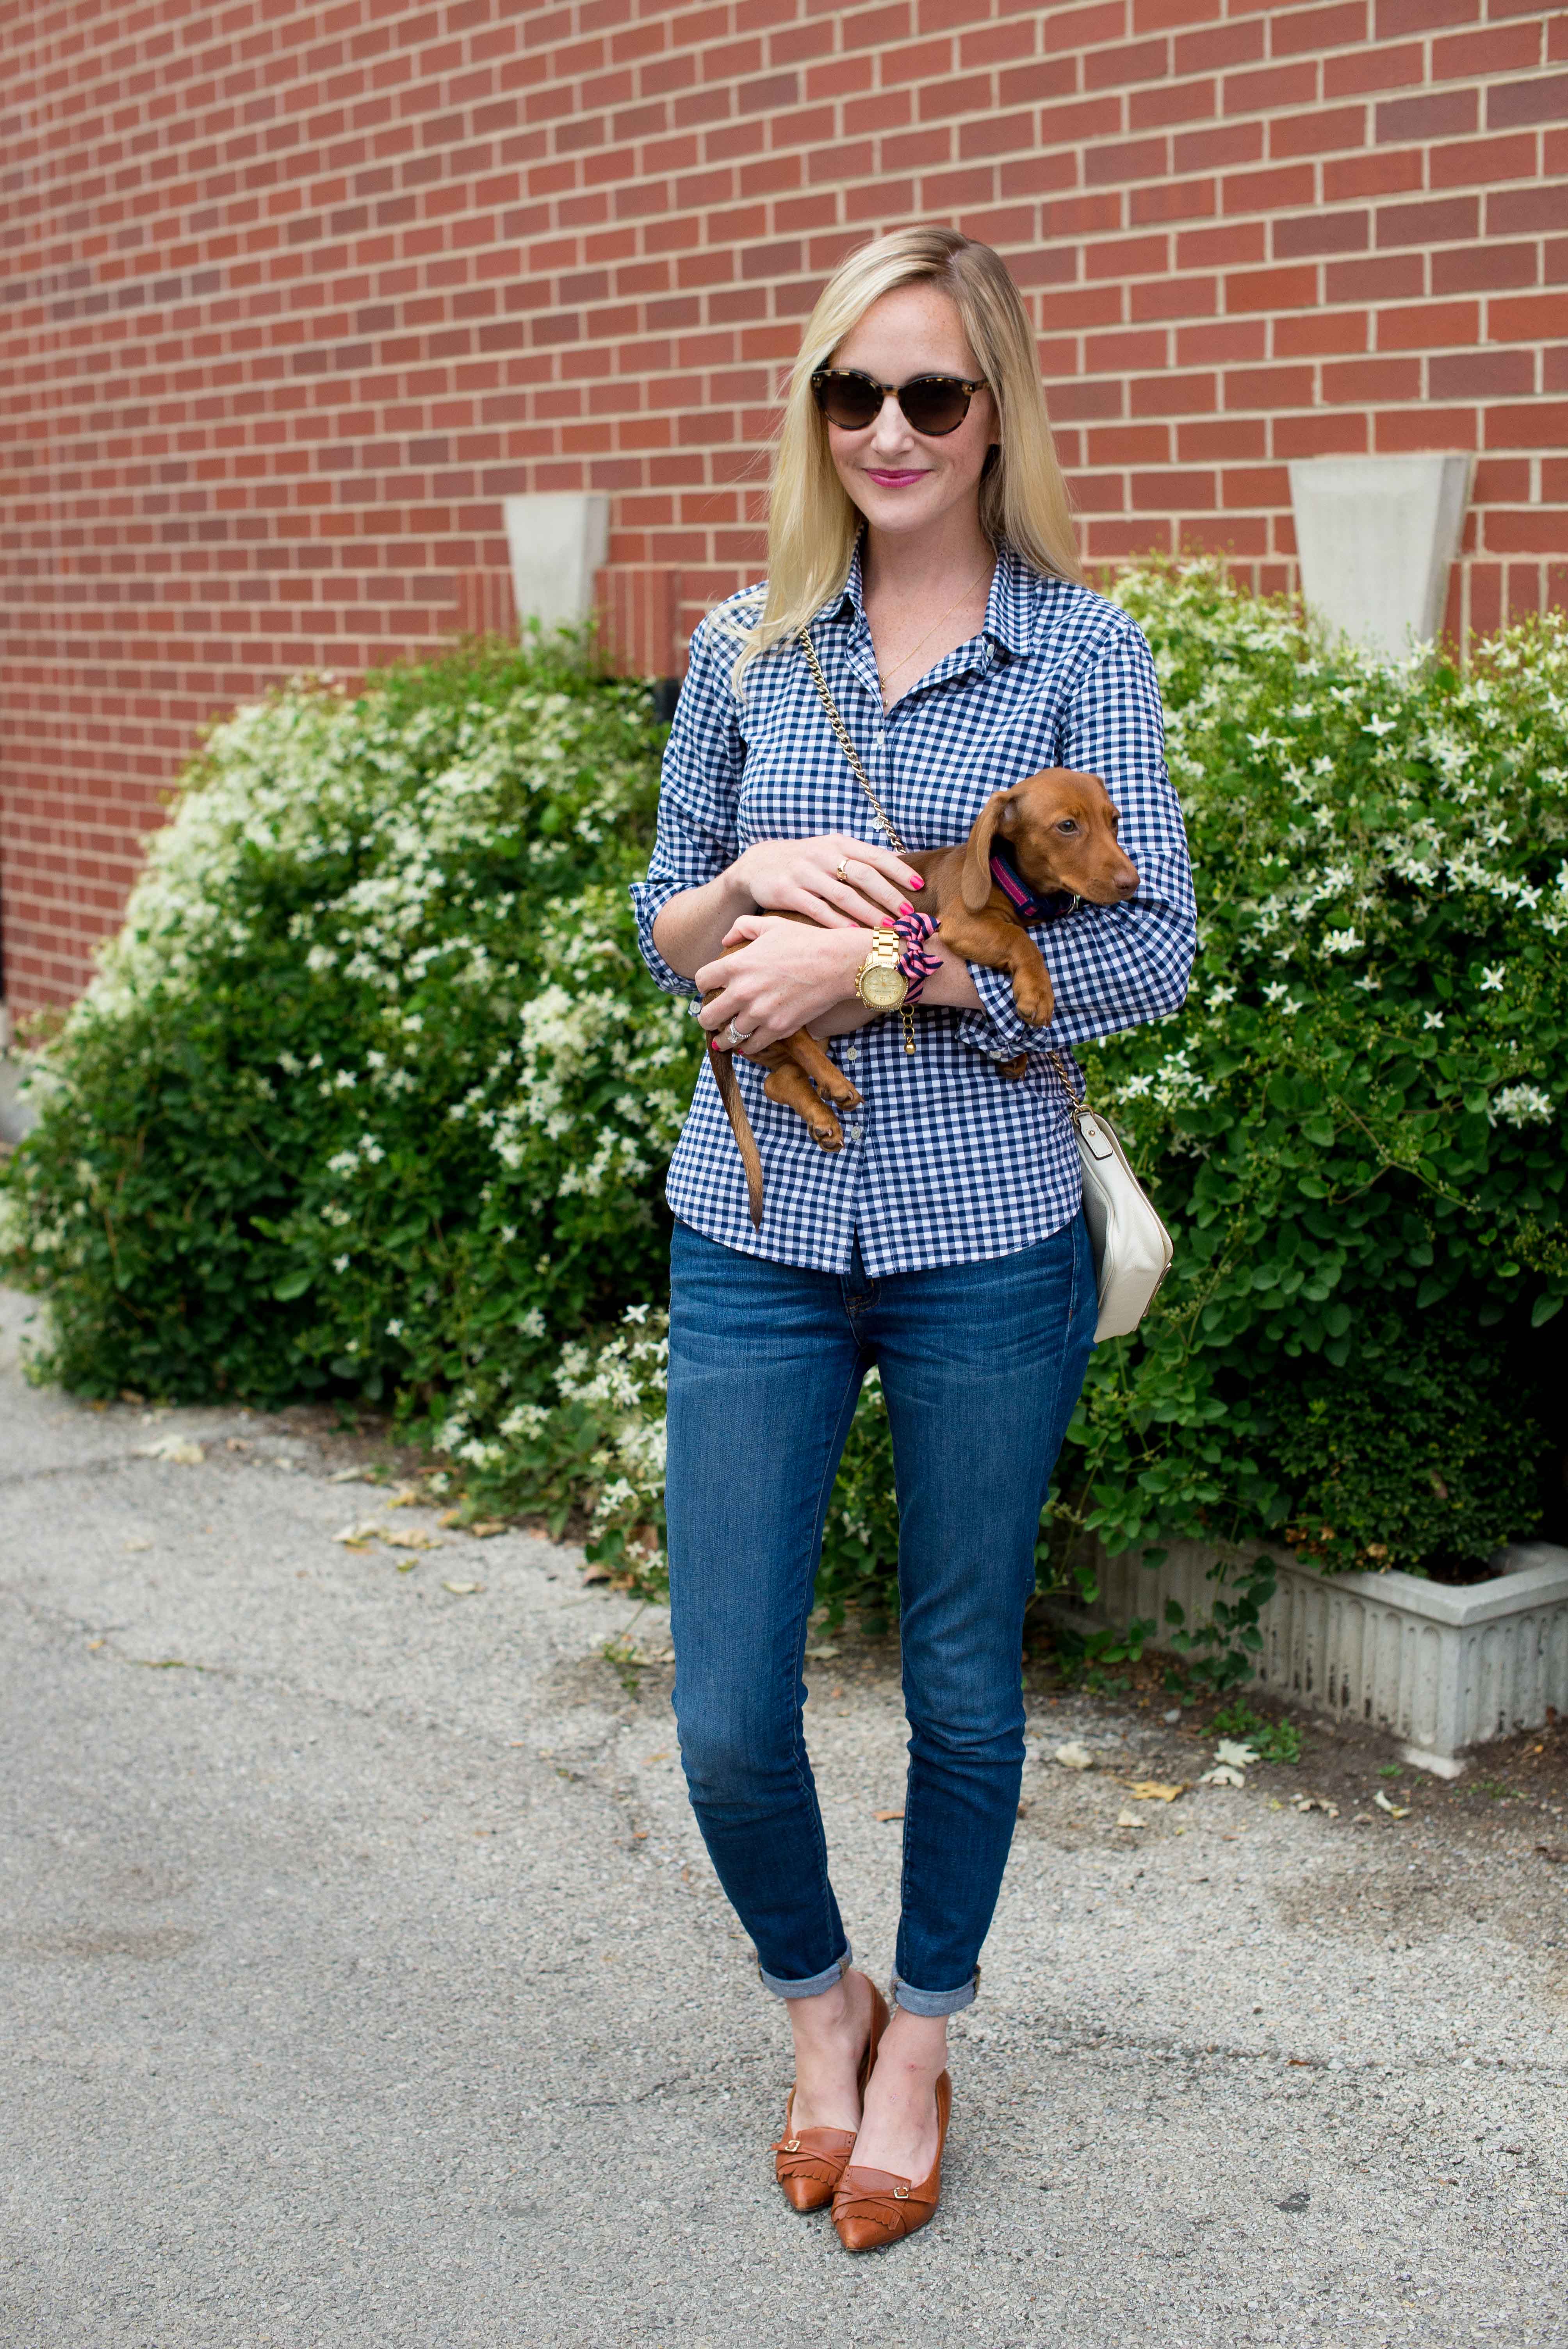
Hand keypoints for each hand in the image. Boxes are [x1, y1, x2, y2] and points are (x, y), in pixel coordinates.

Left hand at [697, 916, 879, 1054]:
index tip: (710, 989)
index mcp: (736, 965)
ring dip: (725, 1038)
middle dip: (706, 1019)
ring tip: (725, 1039)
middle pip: (707, 1017)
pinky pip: (752, 1046)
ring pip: (728, 1037)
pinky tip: (747, 1043)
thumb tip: (725, 940)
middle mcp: (742, 992)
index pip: (700, 981)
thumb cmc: (806, 940)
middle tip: (711, 1020)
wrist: (837, 963)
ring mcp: (760, 1013)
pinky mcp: (778, 1028)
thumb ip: (743, 927)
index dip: (703, 986)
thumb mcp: (771, 924)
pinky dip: (748, 1046)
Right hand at [735, 834, 925, 928]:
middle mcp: (823, 855)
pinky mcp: (788, 892)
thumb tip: (901, 862)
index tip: (919, 886)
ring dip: (868, 913)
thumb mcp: (831, 850)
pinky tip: (853, 934)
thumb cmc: (804, 861)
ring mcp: (805, 873)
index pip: (875, 855)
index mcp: (839, 843)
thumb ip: (860, 857)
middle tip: (909, 914)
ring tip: (888, 928)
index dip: (899, 870)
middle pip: (863, 875)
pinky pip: (817, 910)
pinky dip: (837, 923)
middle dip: (889, 895)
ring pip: (843, 895)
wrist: (757, 864)